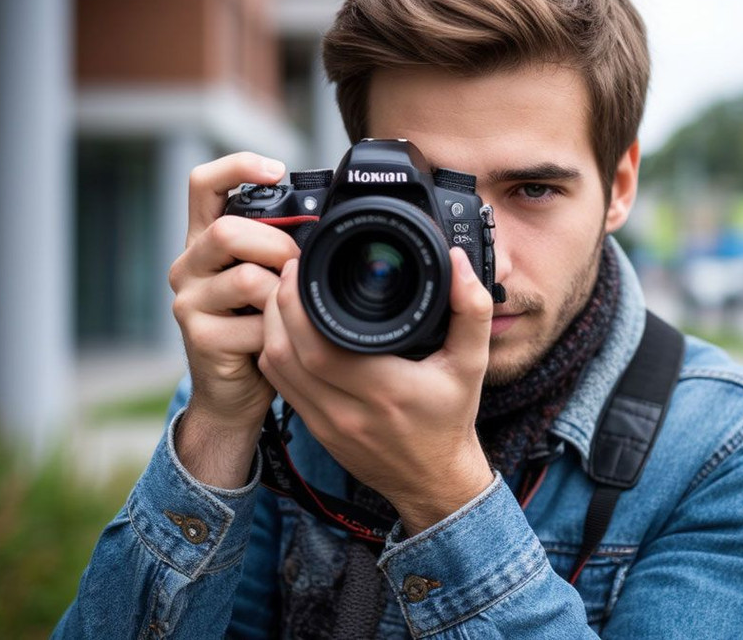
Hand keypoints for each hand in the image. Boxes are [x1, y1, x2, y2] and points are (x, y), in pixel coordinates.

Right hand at [168, 152, 295, 486]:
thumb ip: (279, 247)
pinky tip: (279, 339)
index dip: (237, 167)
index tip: (276, 169)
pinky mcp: (199, 338)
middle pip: (226, 230)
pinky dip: (276, 331)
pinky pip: (251, 324)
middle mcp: (188, 265)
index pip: (203, 184)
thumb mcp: (268, 278)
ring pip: (244, 278)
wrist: (235, 392)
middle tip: (299, 266)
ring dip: (281, 291)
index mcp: (204, 240)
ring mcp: (188, 302)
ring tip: (292, 306)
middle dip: (276, 245)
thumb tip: (327, 222)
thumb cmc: (259, 327)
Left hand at [258, 248, 496, 534]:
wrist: (434, 480)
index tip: (303, 268)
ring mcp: (326, 424)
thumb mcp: (472, 363)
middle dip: (278, 305)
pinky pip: (280, 386)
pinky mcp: (315, 429)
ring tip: (284, 295)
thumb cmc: (450, 418)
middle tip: (289, 272)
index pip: (319, 346)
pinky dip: (275, 352)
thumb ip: (471, 310)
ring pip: (275, 368)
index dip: (299, 303)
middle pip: (285, 353)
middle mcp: (349, 411)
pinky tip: (285, 330)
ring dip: (270, 327)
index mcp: (386, 390)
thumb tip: (456, 261)